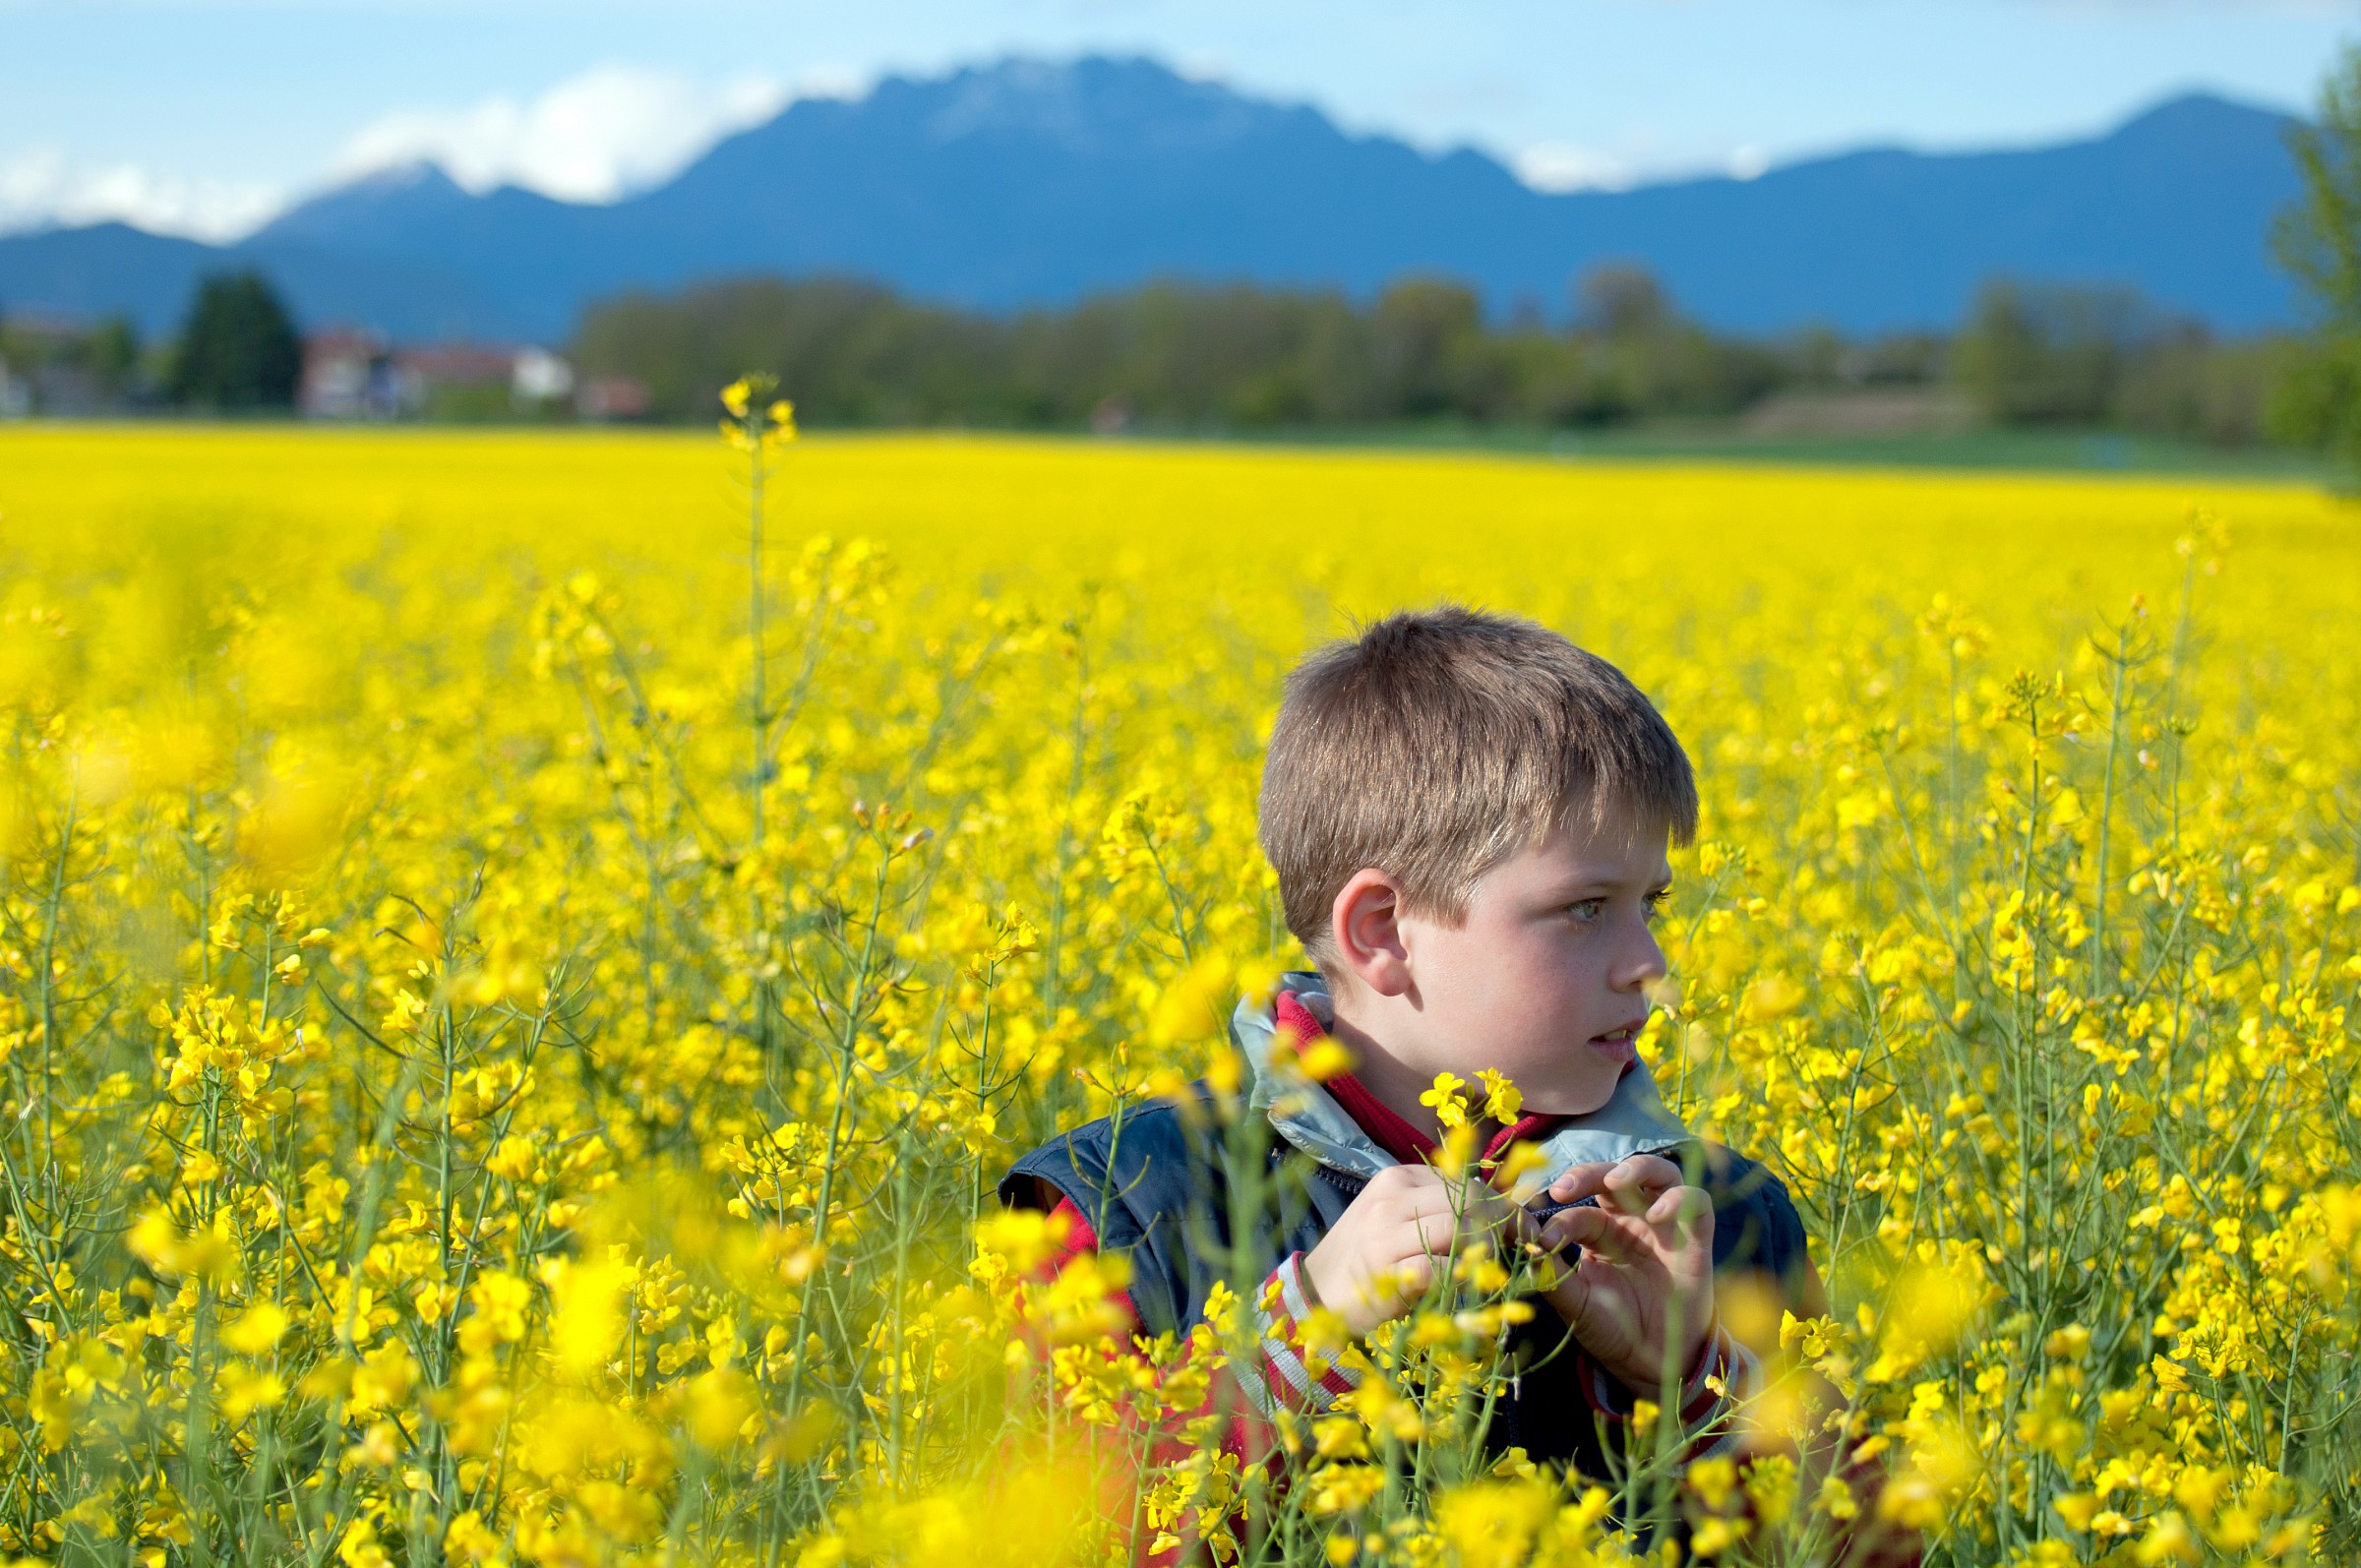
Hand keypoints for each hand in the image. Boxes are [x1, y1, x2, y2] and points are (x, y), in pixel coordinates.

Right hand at [1302, 1164, 1511, 1334]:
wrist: (1316, 1292)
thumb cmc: (1365, 1257)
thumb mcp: (1394, 1217)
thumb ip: (1435, 1208)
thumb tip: (1494, 1210)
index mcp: (1396, 1179)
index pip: (1464, 1181)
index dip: (1502, 1203)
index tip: (1522, 1225)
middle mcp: (1390, 1198)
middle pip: (1468, 1198)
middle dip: (1506, 1221)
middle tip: (1524, 1243)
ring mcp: (1384, 1234)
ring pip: (1458, 1226)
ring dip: (1488, 1247)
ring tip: (1496, 1265)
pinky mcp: (1386, 1271)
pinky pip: (1441, 1267)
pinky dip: (1464, 1277)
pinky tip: (1469, 1285)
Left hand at [1534, 1154, 1714, 1393]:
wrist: (1655, 1362)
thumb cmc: (1613, 1328)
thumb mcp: (1577, 1303)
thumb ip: (1553, 1275)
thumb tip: (1525, 1246)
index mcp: (1601, 1231)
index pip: (1579, 1210)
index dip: (1560, 1217)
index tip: (1544, 1238)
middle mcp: (1633, 1221)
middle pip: (1614, 1175)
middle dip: (1588, 1173)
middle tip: (1564, 1187)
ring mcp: (1666, 1226)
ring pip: (1658, 1173)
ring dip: (1637, 1169)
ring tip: (1615, 1181)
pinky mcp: (1697, 1238)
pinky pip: (1696, 1201)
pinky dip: (1679, 1198)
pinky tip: (1657, 1215)